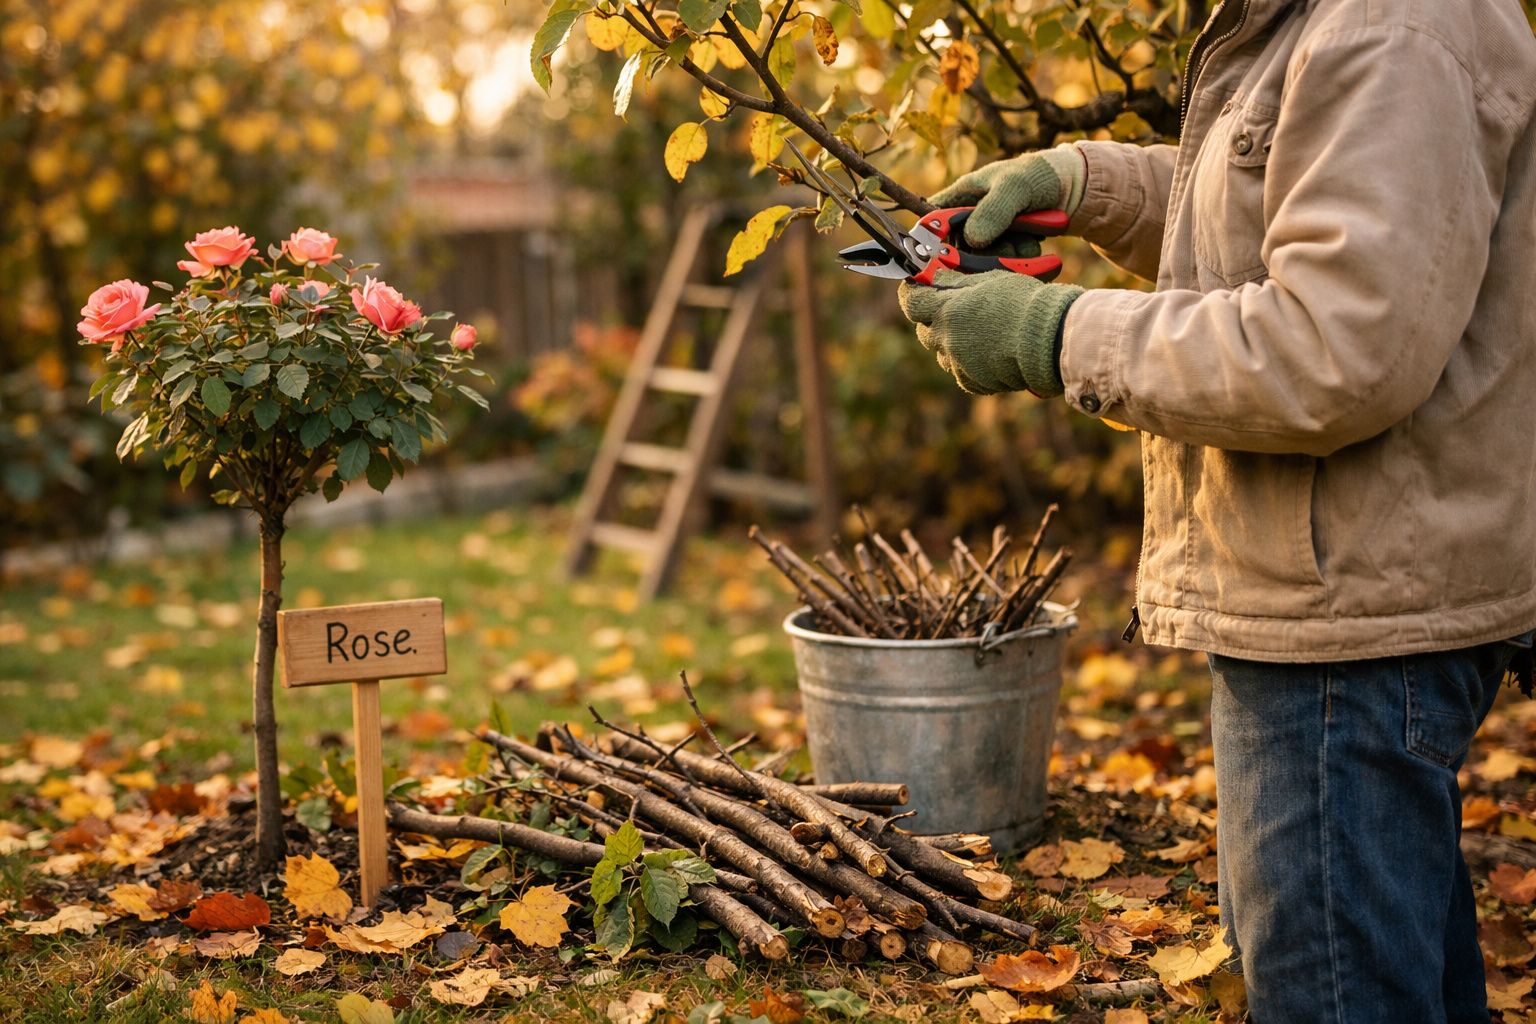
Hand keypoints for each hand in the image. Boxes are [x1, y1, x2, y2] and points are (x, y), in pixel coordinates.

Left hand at [897, 270, 1083, 397]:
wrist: (1050, 340)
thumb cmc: (1024, 304)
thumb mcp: (988, 281)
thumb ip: (956, 282)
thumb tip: (935, 276)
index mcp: (946, 311)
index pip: (911, 302)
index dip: (911, 293)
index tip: (915, 288)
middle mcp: (946, 340)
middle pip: (924, 329)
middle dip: (932, 318)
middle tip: (949, 308)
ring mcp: (958, 364)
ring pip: (942, 351)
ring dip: (950, 341)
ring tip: (975, 330)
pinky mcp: (972, 382)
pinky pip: (960, 371)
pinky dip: (967, 361)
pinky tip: (988, 351)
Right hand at [929, 146, 1086, 248]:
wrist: (1073, 190)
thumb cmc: (1039, 176)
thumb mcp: (1015, 186)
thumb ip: (993, 211)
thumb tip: (972, 240)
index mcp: (961, 196)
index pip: (932, 222)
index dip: (931, 242)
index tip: (942, 259)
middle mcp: (968, 219)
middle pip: (958, 251)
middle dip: (985, 255)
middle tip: (1009, 250)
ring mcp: (986, 236)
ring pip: (983, 263)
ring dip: (1008, 259)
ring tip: (1029, 245)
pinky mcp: (1003, 249)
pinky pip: (1003, 266)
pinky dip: (1020, 262)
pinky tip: (1035, 249)